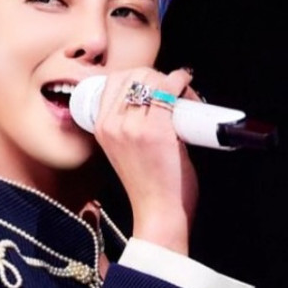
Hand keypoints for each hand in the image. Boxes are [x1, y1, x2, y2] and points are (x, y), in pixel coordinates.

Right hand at [90, 67, 198, 254]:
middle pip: (133, 75)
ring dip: (172, 81)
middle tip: (174, 93)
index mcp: (101, 127)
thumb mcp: (124, 149)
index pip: (115, 80)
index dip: (139, 76)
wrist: (158, 213)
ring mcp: (132, 127)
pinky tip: (186, 86)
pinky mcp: (155, 131)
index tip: (155, 85)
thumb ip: (129, 126)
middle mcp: (112, 124)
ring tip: (183, 97)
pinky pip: (168, 90)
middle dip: (157, 76)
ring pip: (151, 79)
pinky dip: (182, 83)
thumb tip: (152, 99)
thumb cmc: (148, 185)